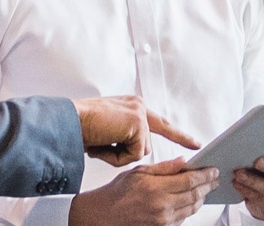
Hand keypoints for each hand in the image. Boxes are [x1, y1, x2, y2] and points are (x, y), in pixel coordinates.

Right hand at [68, 157, 217, 225]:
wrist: (104, 215)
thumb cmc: (118, 192)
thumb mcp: (139, 171)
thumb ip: (164, 167)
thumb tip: (184, 162)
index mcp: (156, 188)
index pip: (189, 180)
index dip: (205, 174)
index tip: (212, 169)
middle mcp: (162, 206)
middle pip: (195, 195)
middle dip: (208, 185)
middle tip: (214, 178)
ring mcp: (164, 220)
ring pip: (192, 208)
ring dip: (202, 197)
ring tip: (206, 188)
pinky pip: (184, 218)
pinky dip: (191, 208)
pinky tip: (192, 200)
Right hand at [72, 96, 200, 165]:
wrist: (69, 121)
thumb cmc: (80, 128)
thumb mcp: (107, 132)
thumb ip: (125, 137)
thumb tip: (139, 151)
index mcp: (131, 106)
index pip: (158, 123)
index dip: (177, 134)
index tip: (195, 143)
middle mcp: (137, 106)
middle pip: (147, 143)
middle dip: (152, 149)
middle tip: (187, 146)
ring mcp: (138, 113)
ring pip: (140, 151)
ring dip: (119, 156)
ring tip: (101, 144)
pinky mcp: (137, 123)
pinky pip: (134, 154)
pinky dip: (116, 157)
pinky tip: (104, 144)